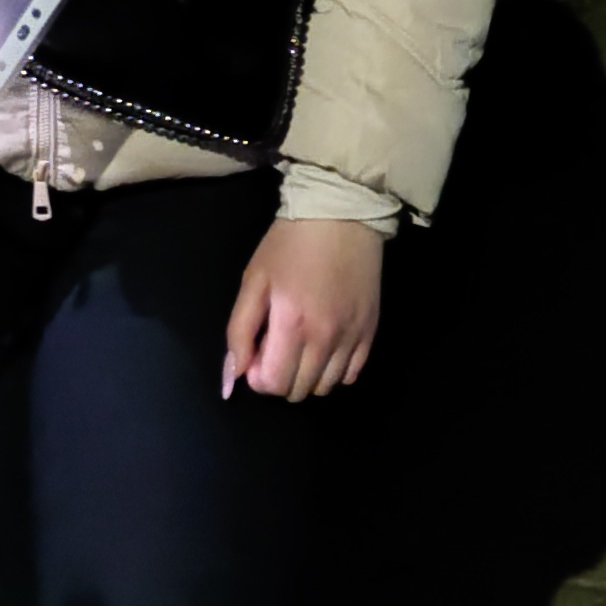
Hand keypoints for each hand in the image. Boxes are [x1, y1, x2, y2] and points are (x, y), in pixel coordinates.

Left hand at [223, 218, 383, 401]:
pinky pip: (352, 375)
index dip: (258, 378)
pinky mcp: (371, 332)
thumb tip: (235, 374)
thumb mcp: (254, 279)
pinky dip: (334, 372)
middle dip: (280, 378)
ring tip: (300, 349)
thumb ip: (240, 330)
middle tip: (275, 348)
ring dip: (307, 377)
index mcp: (292, 323)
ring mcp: (352, 337)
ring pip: (326, 387)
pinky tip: (324, 350)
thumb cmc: (290, 244)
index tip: (256, 357)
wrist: (341, 215)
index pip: (275, 383)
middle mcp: (326, 338)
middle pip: (299, 390)